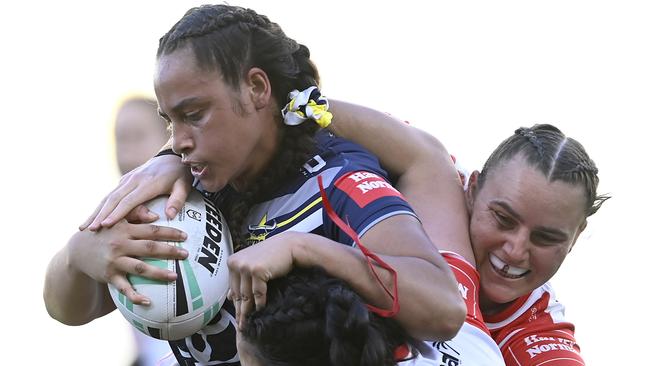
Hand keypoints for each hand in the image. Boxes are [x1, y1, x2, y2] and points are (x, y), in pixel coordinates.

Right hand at [70, 220, 187, 303]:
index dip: (169, 233)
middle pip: (149, 248)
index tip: (185, 236)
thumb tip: (157, 216)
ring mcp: (114, 261)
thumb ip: (137, 214)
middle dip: (170, 251)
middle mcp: (120, 244)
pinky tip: (148, 302)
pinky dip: (135, 296)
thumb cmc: (106, 232)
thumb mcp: (118, 219)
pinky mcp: (109, 276)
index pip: (152, 230)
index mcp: (125, 228)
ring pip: (140, 268)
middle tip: (186, 254)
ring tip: (175, 277)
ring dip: (158, 273)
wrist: (77, 250)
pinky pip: (124, 288)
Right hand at [79, 154, 191, 230]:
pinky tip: (92, 218)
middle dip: (101, 215)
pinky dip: (100, 207)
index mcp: (148, 183)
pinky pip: (110, 195)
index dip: (117, 213)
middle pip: (114, 199)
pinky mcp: (124, 181)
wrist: (171, 157)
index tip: (106, 225)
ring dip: (96, 211)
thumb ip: (177, 200)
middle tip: (90, 230)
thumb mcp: (184, 186)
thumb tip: (170, 216)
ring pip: (108, 196)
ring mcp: (127, 180)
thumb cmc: (179, 176)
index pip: (129, 200)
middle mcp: (133, 180)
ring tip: (85, 227)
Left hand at [226, 233, 299, 328]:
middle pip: (238, 292)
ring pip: (246, 294)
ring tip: (249, 322)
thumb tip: (229, 297)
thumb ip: (241, 278)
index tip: (237, 317)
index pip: (232, 288)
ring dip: (248, 310)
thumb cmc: (272, 256)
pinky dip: (260, 302)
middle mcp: (236, 263)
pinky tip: (261, 309)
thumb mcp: (252, 265)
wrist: (289, 246)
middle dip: (240, 311)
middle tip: (241, 325)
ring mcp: (246, 266)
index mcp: (232, 262)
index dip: (235, 304)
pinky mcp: (257, 270)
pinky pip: (258, 292)